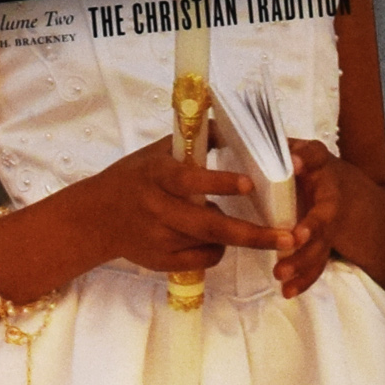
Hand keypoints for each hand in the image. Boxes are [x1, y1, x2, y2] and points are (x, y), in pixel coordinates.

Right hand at [65, 137, 287, 273]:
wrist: (96, 218)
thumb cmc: (135, 177)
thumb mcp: (157, 152)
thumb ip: (196, 140)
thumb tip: (236, 122)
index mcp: (157, 175)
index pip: (189, 180)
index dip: (219, 182)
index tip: (249, 183)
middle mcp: (158, 209)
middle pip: (210, 226)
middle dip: (254, 234)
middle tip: (289, 236)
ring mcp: (159, 240)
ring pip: (211, 244)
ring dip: (236, 237)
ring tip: (253, 229)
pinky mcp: (161, 262)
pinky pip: (203, 259)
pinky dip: (217, 249)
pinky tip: (212, 239)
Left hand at [277, 140, 384, 298]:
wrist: (341, 191)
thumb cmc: (311, 168)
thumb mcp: (303, 152)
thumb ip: (287, 146)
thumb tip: (265, 140)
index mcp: (320, 168)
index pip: (316, 157)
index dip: (306, 159)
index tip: (296, 163)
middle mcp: (329, 199)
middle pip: (322, 218)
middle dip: (309, 230)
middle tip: (295, 238)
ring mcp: (327, 226)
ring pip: (319, 247)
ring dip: (302, 262)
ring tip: (281, 275)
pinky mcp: (321, 245)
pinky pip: (316, 265)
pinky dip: (303, 280)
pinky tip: (287, 292)